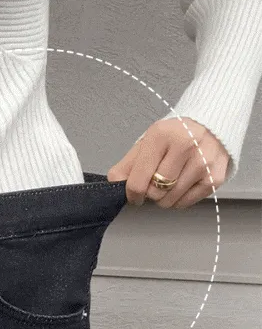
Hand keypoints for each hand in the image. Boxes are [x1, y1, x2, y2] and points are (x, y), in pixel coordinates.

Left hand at [106, 117, 229, 209]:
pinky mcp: (215, 177)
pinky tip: (183, 182)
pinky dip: (179, 198)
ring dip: (165, 197)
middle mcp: (186, 146)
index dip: (132, 193)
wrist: (213, 124)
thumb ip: (127, 164)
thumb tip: (114, 183)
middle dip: (150, 192)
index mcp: (162, 135)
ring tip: (171, 179)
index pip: (138, 181)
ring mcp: (203, 163)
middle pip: (154, 194)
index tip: (133, 193)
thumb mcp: (148, 142)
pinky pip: (185, 203)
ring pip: (170, 201)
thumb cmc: (176, 135)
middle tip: (157, 179)